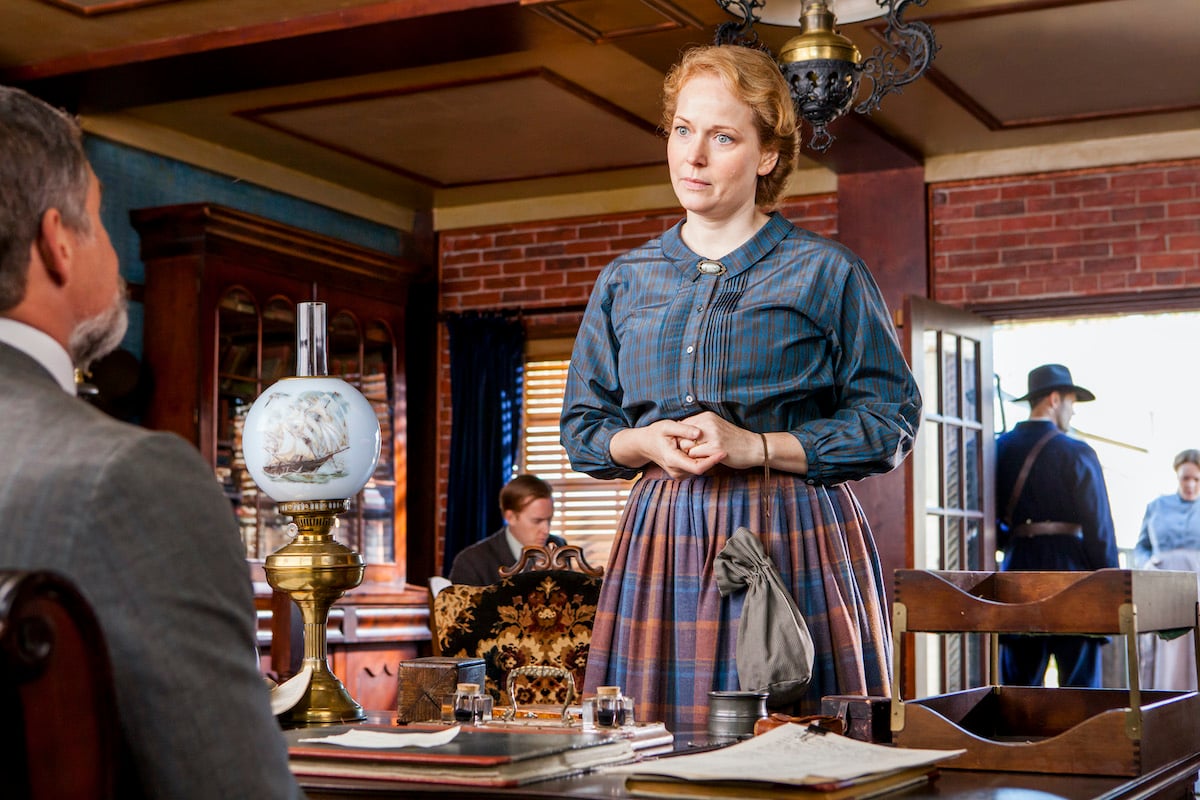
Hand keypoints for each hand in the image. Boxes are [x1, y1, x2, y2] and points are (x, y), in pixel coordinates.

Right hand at [610, 419, 724, 478]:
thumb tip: (699, 433)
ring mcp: (678, 474)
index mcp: (673, 459)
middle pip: (701, 468)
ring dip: (707, 458)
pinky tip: (705, 449)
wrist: (644, 444)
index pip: (698, 467)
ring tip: (716, 445)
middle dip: (712, 458)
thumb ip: (683, 429)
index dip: (712, 460)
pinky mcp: (680, 473)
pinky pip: (695, 467)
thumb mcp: (667, 426)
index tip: (724, 452)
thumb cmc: (656, 433)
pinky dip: (701, 459)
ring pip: (699, 468)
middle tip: (725, 445)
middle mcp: (676, 470)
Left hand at [677, 411, 761, 470]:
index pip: (682, 425)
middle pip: (681, 435)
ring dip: (689, 454)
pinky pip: (694, 454)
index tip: (686, 446)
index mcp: (706, 416)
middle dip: (683, 446)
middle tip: (691, 454)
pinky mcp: (715, 447)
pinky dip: (696, 460)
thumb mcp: (716, 428)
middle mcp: (707, 422)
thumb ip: (700, 428)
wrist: (754, 447)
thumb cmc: (734, 440)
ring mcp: (711, 434)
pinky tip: (705, 460)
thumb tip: (679, 434)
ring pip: (685, 445)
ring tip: (699, 457)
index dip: (681, 438)